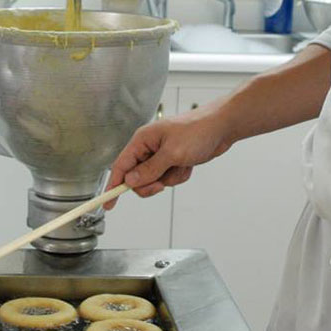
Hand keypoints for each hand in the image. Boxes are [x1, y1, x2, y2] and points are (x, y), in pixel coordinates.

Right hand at [105, 107, 233, 206]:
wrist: (222, 127)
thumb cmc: (198, 130)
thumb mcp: (172, 153)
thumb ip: (149, 170)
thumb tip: (130, 182)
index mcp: (142, 140)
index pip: (120, 166)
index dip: (113, 185)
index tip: (108, 203)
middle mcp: (149, 148)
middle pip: (137, 178)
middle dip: (151, 184)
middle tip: (162, 184)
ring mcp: (162, 155)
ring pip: (155, 180)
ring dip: (170, 178)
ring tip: (182, 165)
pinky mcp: (173, 161)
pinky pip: (170, 178)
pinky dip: (180, 175)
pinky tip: (189, 164)